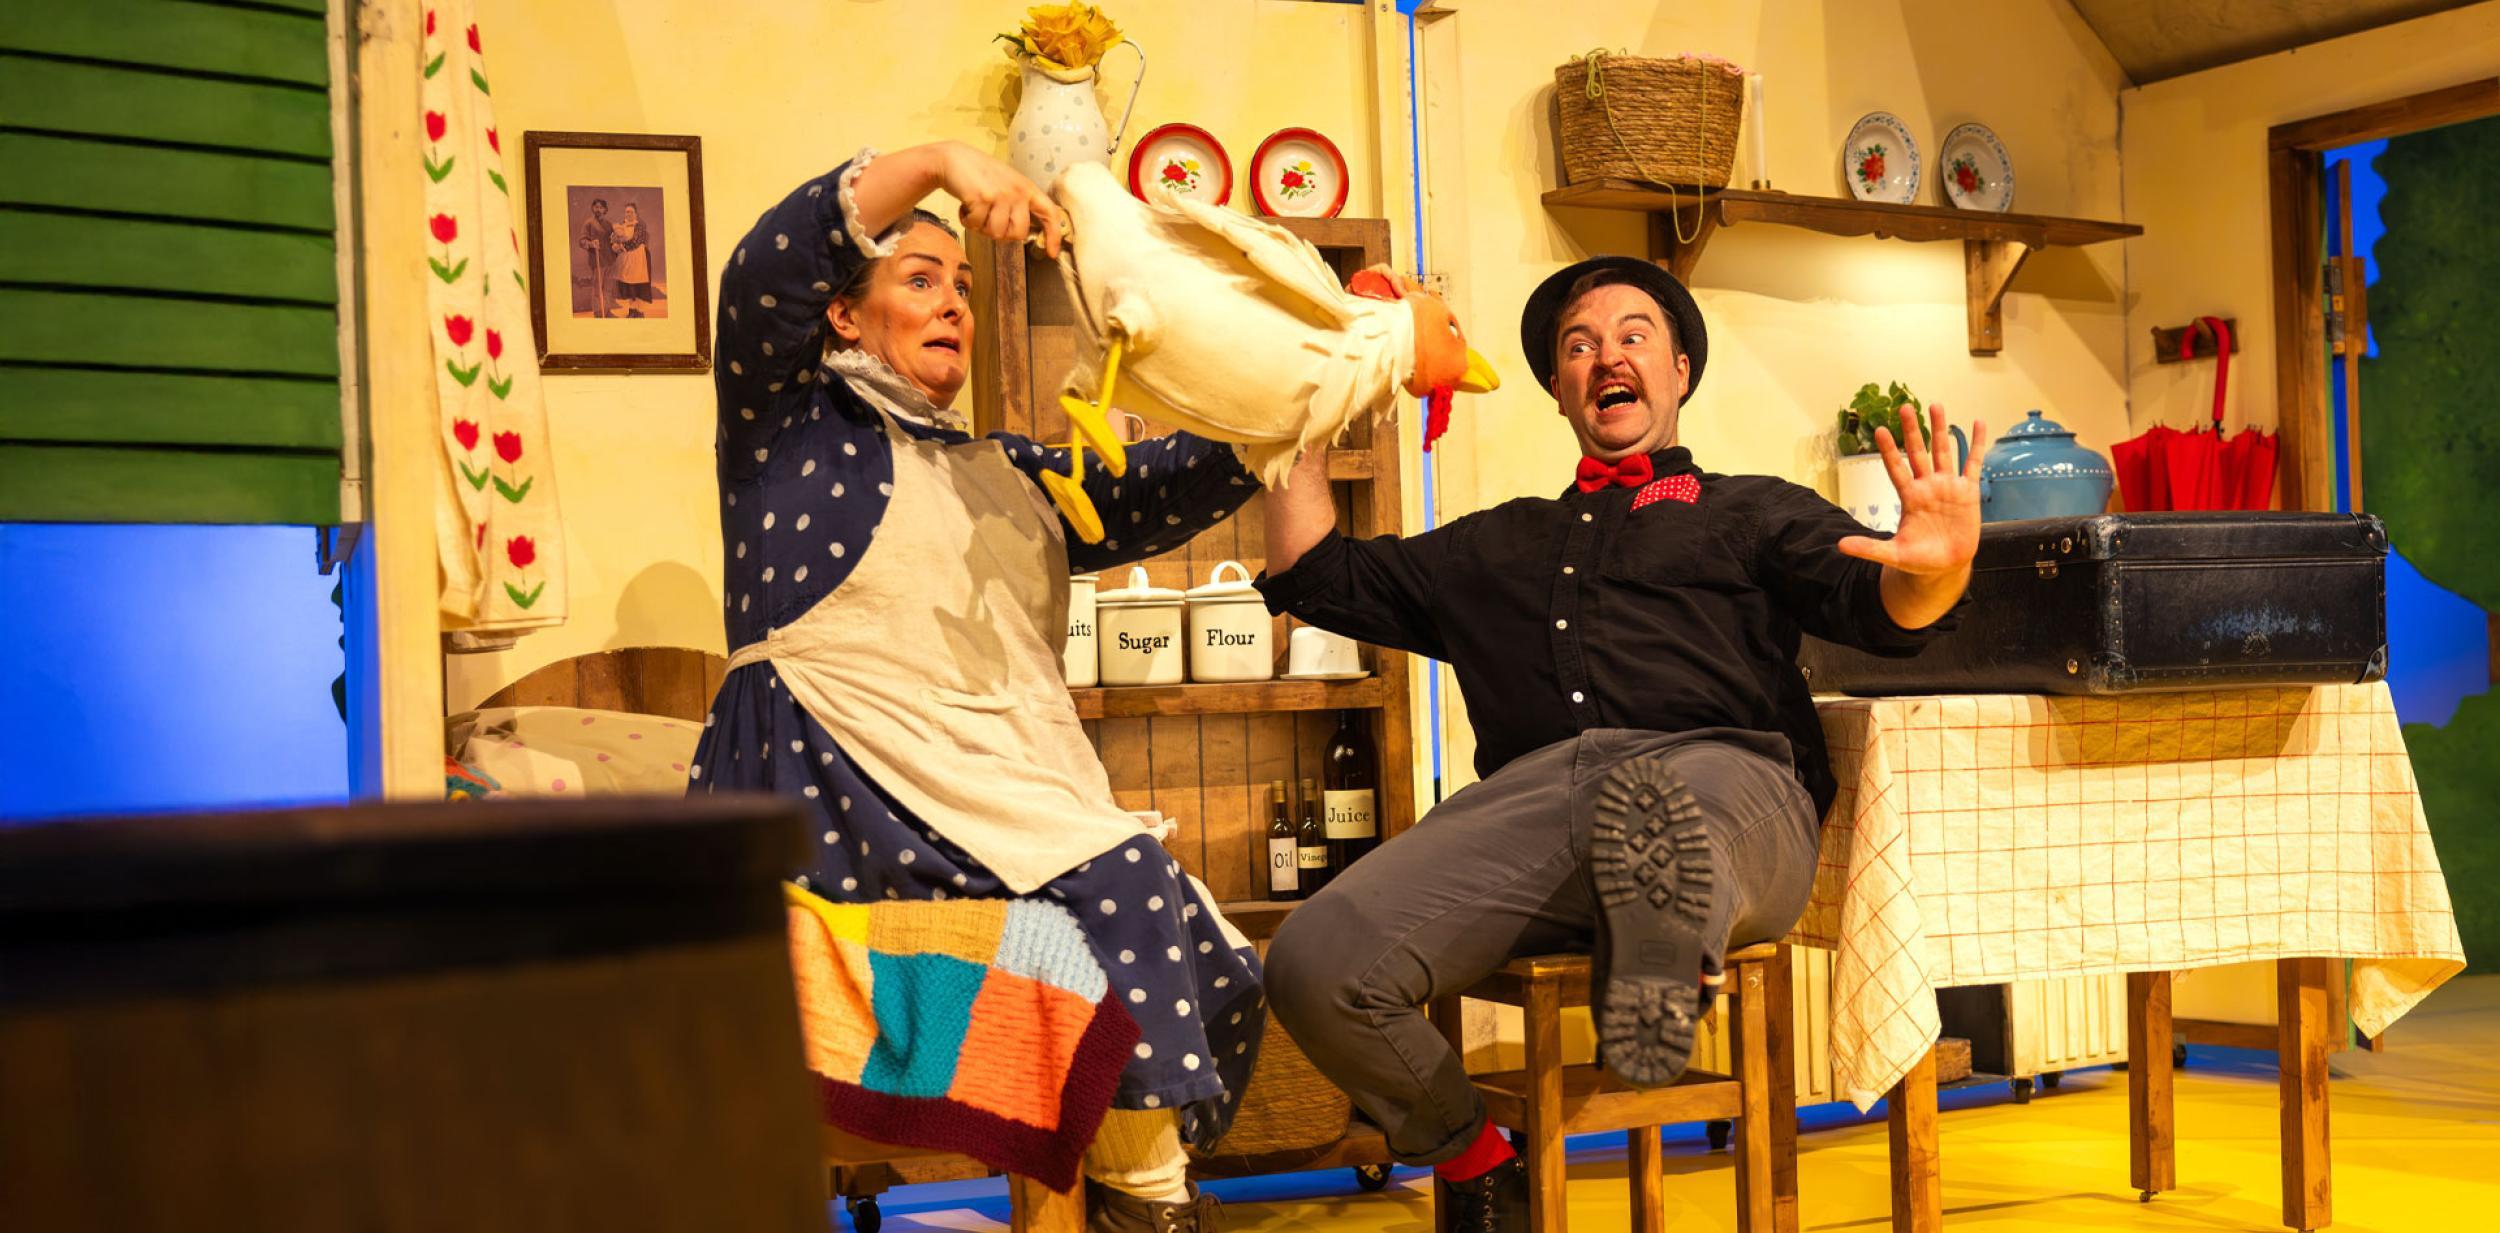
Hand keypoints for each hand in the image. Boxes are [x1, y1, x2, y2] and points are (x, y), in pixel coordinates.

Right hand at [937, 142, 1066, 259]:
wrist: (953, 158)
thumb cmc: (979, 175)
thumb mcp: (1007, 185)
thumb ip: (1018, 204)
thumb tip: (1023, 232)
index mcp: (1027, 188)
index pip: (1049, 212)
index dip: (1053, 234)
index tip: (1051, 253)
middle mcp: (1017, 191)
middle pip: (1018, 233)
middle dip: (1001, 234)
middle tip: (989, 220)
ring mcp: (1000, 195)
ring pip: (996, 233)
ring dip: (981, 227)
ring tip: (976, 209)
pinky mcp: (982, 199)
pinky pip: (976, 226)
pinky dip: (967, 221)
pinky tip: (965, 206)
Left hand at [1837, 405, 1987, 576]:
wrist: (1945, 566)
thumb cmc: (1918, 559)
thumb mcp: (1893, 554)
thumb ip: (1868, 548)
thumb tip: (1839, 546)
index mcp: (1909, 497)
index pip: (1896, 468)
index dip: (1889, 450)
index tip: (1881, 430)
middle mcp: (1927, 486)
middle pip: (1918, 452)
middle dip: (1912, 430)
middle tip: (1905, 407)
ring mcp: (1948, 486)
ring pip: (1943, 451)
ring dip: (1941, 429)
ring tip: (1936, 405)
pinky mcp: (1968, 492)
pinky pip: (1972, 463)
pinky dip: (1975, 444)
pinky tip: (1977, 423)